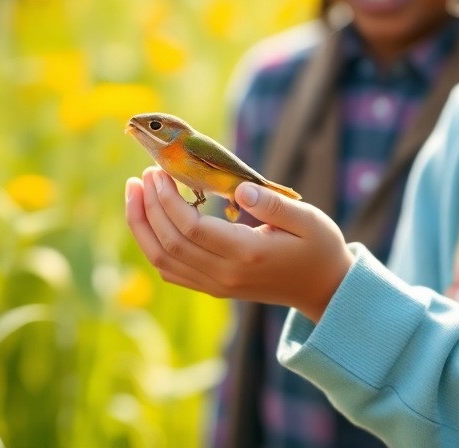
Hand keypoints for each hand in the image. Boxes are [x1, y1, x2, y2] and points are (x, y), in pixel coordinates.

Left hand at [124, 167, 354, 322]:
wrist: (323, 288)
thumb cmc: (318, 247)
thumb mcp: (308, 220)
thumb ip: (274, 204)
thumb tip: (240, 189)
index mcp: (246, 253)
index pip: (191, 228)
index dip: (167, 199)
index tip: (159, 171)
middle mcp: (225, 274)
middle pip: (170, 243)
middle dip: (149, 206)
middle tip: (144, 174)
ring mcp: (217, 285)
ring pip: (163, 259)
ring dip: (142, 225)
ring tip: (135, 191)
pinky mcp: (213, 287)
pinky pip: (171, 271)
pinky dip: (152, 245)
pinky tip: (148, 219)